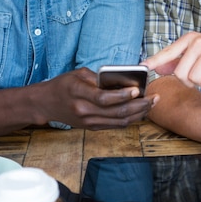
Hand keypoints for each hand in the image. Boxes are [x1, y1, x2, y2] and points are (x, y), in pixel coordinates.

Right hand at [36, 67, 156, 129]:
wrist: (46, 103)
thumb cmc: (63, 85)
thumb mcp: (78, 74)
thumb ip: (99, 77)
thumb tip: (123, 80)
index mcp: (79, 94)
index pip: (104, 98)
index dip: (123, 95)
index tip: (137, 90)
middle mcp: (84, 111)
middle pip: (117, 112)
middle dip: (139, 106)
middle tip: (154, 97)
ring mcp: (89, 122)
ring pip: (119, 121)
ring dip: (139, 114)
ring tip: (152, 104)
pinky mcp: (92, 127)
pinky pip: (115, 125)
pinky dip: (130, 119)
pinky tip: (140, 111)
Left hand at [142, 32, 200, 87]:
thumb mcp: (200, 53)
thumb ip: (178, 60)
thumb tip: (156, 67)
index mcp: (190, 39)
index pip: (167, 52)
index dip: (154, 61)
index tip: (142, 67)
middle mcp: (198, 42)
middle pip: (180, 74)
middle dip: (190, 81)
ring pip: (194, 79)